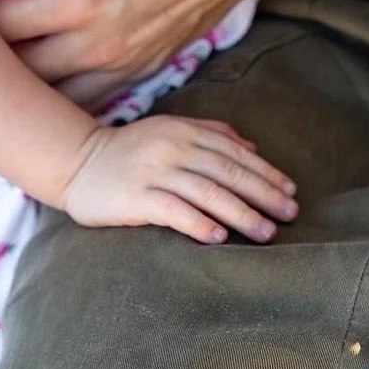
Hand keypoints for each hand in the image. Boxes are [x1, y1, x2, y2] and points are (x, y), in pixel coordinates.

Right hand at [59, 116, 297, 243]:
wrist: (78, 162)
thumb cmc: (131, 150)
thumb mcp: (171, 130)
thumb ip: (211, 133)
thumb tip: (252, 145)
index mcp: (185, 130)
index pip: (235, 153)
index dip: (266, 172)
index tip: (290, 192)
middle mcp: (173, 147)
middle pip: (228, 172)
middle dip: (263, 194)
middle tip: (289, 215)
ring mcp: (154, 171)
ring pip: (207, 192)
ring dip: (240, 213)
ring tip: (264, 232)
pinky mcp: (135, 197)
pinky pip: (173, 210)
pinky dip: (199, 223)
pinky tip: (219, 237)